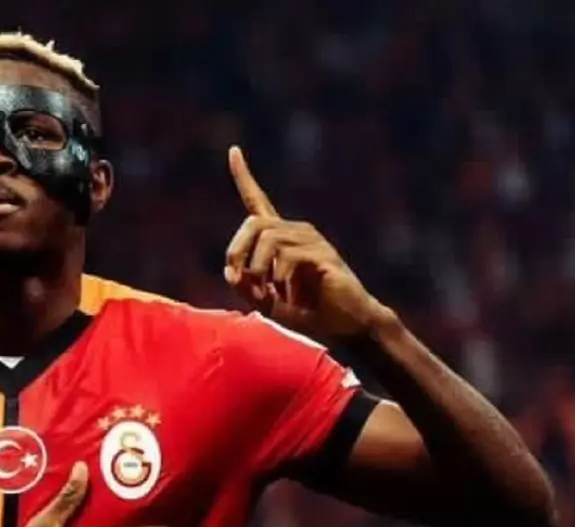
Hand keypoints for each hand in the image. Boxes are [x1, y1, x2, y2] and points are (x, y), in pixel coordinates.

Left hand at [224, 146, 396, 341]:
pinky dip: (281, 282)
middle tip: (240, 281)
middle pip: (253, 224)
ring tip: (270, 294)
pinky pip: (288, 259)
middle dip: (237, 253)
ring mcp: (312, 240)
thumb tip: (230, 271)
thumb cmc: (307, 313)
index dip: (244, 177)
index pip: (258, 201)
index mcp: (280, 238)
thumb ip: (245, 286)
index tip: (234, 151)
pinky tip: (293, 297)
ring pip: (268, 241)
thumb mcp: (265, 302)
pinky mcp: (323, 254)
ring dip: (258, 272)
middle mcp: (296, 232)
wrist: (344, 326)